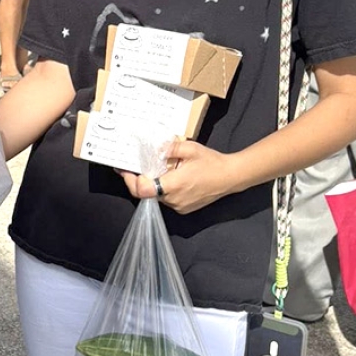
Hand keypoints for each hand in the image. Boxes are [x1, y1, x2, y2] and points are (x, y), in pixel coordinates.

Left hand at [116, 139, 239, 214]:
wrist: (231, 177)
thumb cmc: (211, 162)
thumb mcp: (189, 148)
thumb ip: (169, 148)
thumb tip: (153, 147)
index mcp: (173, 185)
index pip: (142, 189)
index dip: (130, 180)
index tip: (124, 169)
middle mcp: (173, 199)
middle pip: (147, 192)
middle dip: (139, 179)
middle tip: (134, 165)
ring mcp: (178, 206)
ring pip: (156, 196)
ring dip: (153, 183)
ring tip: (154, 168)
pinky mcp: (183, 208)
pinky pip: (167, 199)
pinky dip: (163, 188)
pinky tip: (168, 176)